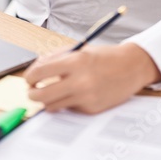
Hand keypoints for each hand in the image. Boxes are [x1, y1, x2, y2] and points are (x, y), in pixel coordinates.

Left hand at [24, 43, 160, 114]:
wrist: (131, 67)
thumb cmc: (103, 57)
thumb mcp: (79, 50)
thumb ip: (55, 58)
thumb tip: (35, 68)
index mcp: (75, 62)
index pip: (39, 73)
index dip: (29, 77)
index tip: (29, 78)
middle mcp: (80, 81)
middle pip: (41, 96)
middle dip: (32, 94)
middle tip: (33, 90)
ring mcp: (86, 98)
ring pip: (52, 106)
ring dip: (48, 101)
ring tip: (53, 92)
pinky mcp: (92, 109)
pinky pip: (70, 108)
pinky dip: (68, 102)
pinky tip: (78, 93)